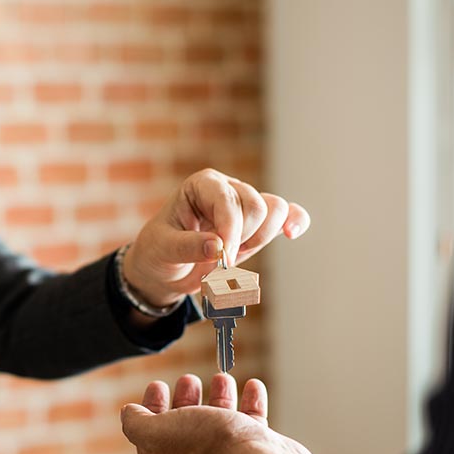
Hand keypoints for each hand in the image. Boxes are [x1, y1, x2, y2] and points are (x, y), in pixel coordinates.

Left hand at [120, 374, 336, 453]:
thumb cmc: (205, 448)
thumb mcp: (156, 432)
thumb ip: (136, 423)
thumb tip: (128, 413)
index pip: (151, 433)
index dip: (152, 407)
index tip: (158, 385)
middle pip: (186, 426)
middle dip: (185, 399)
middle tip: (188, 379)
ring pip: (220, 423)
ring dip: (219, 397)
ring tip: (221, 377)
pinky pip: (252, 424)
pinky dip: (251, 402)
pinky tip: (252, 385)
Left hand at [123, 169, 309, 306]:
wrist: (164, 269)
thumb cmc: (158, 251)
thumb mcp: (163, 249)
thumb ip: (188, 247)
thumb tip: (218, 246)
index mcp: (201, 185)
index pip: (228, 200)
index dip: (230, 230)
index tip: (222, 259)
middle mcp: (227, 188)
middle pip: (256, 206)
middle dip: (243, 238)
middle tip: (221, 262)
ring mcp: (245, 204)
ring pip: (274, 211)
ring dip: (260, 239)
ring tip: (234, 255)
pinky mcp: (258, 224)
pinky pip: (288, 214)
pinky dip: (295, 221)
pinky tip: (292, 233)